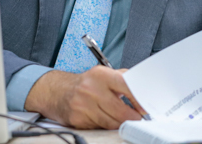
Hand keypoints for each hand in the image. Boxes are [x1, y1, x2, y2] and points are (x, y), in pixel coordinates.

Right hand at [24, 67, 143, 128]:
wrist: (57, 91)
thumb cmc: (86, 83)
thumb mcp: (103, 74)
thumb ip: (122, 78)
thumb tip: (142, 87)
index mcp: (101, 75)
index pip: (125, 85)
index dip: (138, 99)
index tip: (144, 108)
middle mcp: (91, 89)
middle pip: (120, 110)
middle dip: (132, 118)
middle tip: (138, 119)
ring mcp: (83, 105)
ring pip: (110, 122)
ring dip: (120, 124)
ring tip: (124, 121)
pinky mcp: (78, 119)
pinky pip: (99, 127)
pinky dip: (106, 126)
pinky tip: (106, 120)